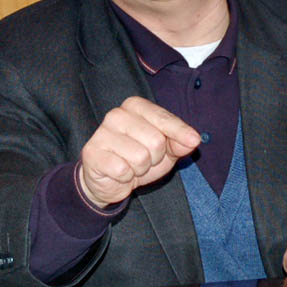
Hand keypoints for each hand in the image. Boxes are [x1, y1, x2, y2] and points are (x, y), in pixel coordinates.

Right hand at [79, 96, 199, 207]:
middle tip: (143, 159)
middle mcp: (116, 114)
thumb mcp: (165, 150)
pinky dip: (125, 177)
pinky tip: (118, 172)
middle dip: (155, 158)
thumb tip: (193, 139)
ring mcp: (102, 133)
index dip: (180, 133)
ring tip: (130, 165)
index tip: (194, 140)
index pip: (164, 118)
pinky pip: (123, 170)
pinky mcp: (92, 153)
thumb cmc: (138, 158)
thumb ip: (180, 142)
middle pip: (156, 140)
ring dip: (140, 169)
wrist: (109, 180)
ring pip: (140, 157)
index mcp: (134, 106)